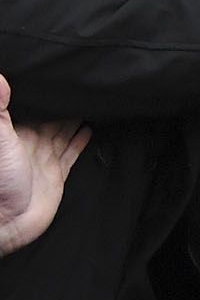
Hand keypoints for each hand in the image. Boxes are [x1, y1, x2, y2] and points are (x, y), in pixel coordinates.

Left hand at [0, 74, 92, 255]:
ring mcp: (43, 159)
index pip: (32, 107)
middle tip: (82, 88)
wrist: (3, 221)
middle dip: (63, 105)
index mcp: (16, 132)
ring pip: (62, 134)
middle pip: (51, 118)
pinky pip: (70, 154)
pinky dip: (79, 142)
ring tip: (90, 104)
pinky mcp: (56, 176)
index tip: (59, 78)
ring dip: (74, 120)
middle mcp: (30, 143)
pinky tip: (88, 130)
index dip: (44, 94)